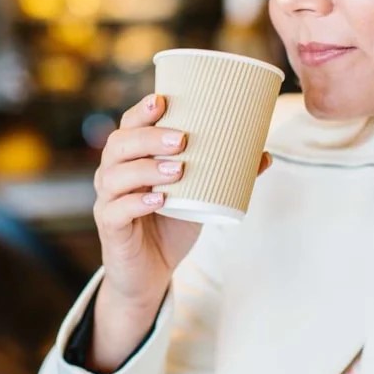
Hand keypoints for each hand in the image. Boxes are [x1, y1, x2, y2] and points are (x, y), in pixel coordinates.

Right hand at [88, 93, 270, 370]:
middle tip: (181, 139)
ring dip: (146, 168)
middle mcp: (113, 173)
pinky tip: (159, 201)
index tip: (162, 100)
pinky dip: (137, 203)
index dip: (141, 111)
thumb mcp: (200, 196)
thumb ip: (226, 175)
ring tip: (178, 169)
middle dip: (148, 137)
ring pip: (116, 175)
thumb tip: (265, 154)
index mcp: (131, 158)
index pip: (129, 126)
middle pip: (119, 144)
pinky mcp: (110, 227)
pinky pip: (116, 210)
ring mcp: (108, 200)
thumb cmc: (172, 224)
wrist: (150, 273)